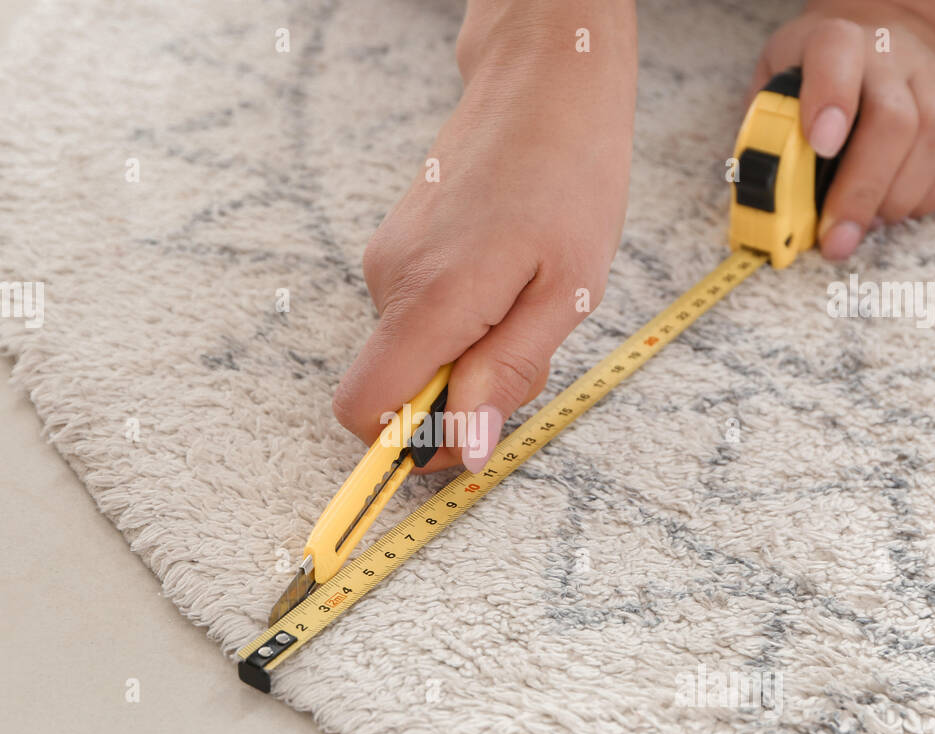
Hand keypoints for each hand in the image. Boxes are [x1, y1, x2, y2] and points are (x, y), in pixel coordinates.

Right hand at [333, 0, 637, 471]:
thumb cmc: (570, 175)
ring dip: (470, 355)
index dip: (409, 442)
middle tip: (530, 345)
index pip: (364, 410)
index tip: (468, 435)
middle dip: (461, 395)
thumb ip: (508, 374)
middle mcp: (390, 282)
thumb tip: (465, 451)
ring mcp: (388, 260)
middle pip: (398, 388)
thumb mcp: (565, 293)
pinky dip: (462, 323)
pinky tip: (507, 279)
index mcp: (430, 299)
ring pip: (414, 353)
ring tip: (526, 299)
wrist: (544, 81)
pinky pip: (419, 318)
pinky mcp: (398, 247)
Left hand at [751, 0, 934, 258]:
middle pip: (893, 120)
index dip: (831, 100)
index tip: (821, 145)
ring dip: (895, 199)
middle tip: (837, 236)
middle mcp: (892, 56)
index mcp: (835, 40)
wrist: (885, 26)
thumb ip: (766, 123)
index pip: (836, 56)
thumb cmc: (817, 67)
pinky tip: (895, 207)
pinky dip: (928, 195)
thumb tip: (761, 188)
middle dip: (862, 188)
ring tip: (863, 225)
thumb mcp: (776, 76)